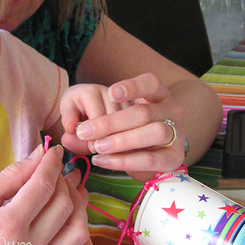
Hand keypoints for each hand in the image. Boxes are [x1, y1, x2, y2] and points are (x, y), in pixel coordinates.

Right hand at [0, 145, 91, 244]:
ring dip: (78, 207)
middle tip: (57, 169)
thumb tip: (40, 154)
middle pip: (64, 206)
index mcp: (8, 227)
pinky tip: (74, 226)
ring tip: (68, 192)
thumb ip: (12, 175)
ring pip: (78, 233)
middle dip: (64, 180)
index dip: (52, 163)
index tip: (54, 150)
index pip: (44, 186)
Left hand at [61, 73, 184, 181]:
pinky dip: (124, 161)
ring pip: (153, 133)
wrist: (152, 151)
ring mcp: (176, 134)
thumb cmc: (127, 129)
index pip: (150, 83)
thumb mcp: (108, 120)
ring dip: (121, 141)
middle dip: (111, 123)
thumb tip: (68, 133)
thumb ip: (88, 125)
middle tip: (84, 132)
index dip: (132, 87)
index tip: (111, 93)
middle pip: (143, 112)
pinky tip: (103, 161)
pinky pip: (150, 159)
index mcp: (158, 94)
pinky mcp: (173, 157)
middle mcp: (171, 110)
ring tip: (97, 147)